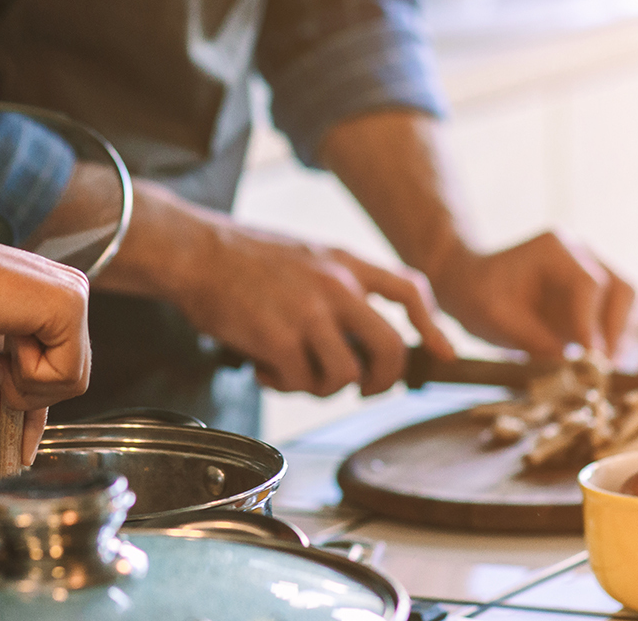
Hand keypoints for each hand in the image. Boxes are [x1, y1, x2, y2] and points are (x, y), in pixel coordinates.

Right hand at [0, 225, 92, 463]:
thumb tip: (0, 424)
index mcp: (45, 295)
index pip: (59, 367)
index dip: (34, 407)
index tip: (21, 448)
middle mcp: (67, 290)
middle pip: (70, 380)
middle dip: (24, 394)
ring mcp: (73, 295)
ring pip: (72, 381)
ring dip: (22, 384)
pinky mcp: (69, 306)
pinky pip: (66, 375)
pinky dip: (28, 376)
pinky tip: (5, 340)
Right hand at [118, 185, 453, 396]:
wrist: (195, 251)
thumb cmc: (243, 257)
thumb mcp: (307, 255)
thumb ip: (339, 285)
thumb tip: (363, 334)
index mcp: (345, 263)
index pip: (409, 289)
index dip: (433, 325)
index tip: (442, 352)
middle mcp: (336, 286)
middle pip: (391, 349)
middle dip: (381, 381)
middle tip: (361, 387)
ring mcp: (310, 314)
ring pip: (346, 376)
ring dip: (320, 385)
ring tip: (291, 370)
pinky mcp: (279, 339)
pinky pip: (300, 383)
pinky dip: (282, 384)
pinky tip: (262, 367)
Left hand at [429, 231, 634, 360]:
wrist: (467, 283)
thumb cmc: (475, 294)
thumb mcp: (496, 319)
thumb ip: (534, 340)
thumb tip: (573, 369)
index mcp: (555, 249)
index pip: (589, 284)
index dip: (591, 324)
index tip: (588, 358)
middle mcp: (581, 255)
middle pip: (621, 289)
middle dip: (616, 331)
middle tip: (602, 368)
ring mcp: (591, 273)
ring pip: (626, 303)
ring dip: (619, 338)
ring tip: (600, 370)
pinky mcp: (592, 298)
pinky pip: (617, 317)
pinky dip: (612, 341)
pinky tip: (595, 365)